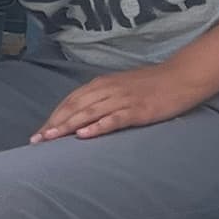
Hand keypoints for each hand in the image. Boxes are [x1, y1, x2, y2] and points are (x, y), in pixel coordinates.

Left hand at [34, 62, 198, 141]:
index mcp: (102, 84)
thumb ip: (102, 98)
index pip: (70, 101)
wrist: (181, 77)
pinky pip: (114, 118)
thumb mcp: (121, 87)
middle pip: (74, 107)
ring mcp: (123, 99)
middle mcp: (108, 89)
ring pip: (89, 113)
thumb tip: (82, 115)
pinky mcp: (138, 110)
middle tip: (36, 141)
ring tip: (51, 139)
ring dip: (68, 126)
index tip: (39, 133)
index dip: (53, 116)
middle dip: (54, 124)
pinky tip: (84, 135)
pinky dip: (97, 127)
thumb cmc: (151, 85)